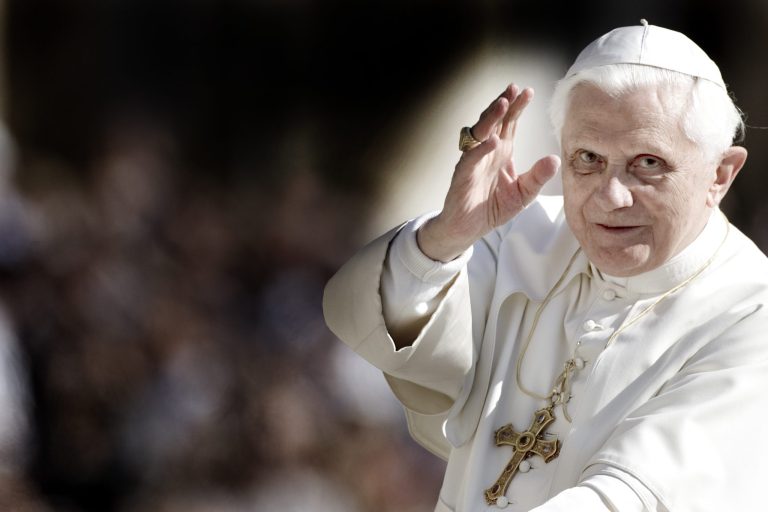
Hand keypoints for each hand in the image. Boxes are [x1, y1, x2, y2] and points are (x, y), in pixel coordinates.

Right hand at [418, 84, 559, 261]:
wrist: (468, 228)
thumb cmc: (492, 209)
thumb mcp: (523, 193)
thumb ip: (538, 177)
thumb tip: (555, 159)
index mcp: (502, 152)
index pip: (510, 123)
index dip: (518, 107)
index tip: (528, 92)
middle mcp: (487, 151)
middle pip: (494, 121)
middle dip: (503, 104)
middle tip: (513, 88)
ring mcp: (474, 161)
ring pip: (480, 133)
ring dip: (491, 118)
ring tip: (502, 104)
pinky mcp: (463, 175)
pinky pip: (472, 158)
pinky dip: (482, 149)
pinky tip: (494, 140)